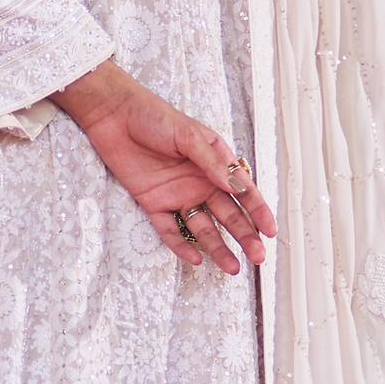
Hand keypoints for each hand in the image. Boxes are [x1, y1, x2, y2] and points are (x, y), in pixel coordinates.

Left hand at [51, 59, 275, 273]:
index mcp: (214, 163)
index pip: (242, 192)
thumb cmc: (154, 117)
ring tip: (232, 268)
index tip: (271, 232)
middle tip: (257, 257)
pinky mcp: (153, 204)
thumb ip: (212, 163)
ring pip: (203, 228)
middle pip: (227, 215)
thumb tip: (236, 187)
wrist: (113, 115)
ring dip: (218, 247)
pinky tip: (196, 259)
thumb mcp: (188, 136)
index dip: (258, 212)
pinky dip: (182, 246)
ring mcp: (177, 196)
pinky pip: (170, 230)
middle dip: (245, 236)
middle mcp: (199, 183)